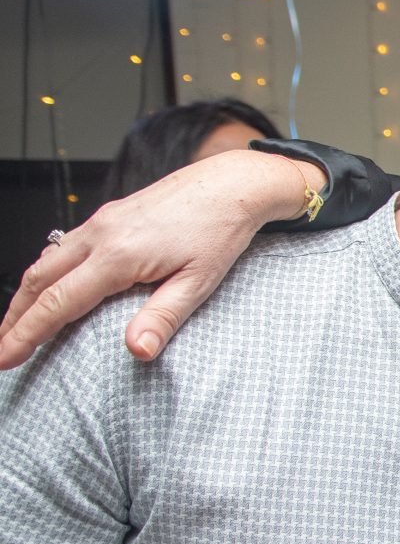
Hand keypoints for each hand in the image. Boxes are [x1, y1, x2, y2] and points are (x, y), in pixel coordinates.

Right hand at [0, 150, 319, 370]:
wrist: (232, 184)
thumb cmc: (220, 230)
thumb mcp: (199, 281)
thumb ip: (164, 317)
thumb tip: (138, 352)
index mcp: (118, 255)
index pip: (58, 303)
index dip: (26, 334)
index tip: (5, 359)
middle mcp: (100, 235)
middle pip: (39, 281)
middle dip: (15, 318)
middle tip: (0, 350)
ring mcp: (102, 222)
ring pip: (47, 261)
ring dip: (27, 295)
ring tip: (15, 325)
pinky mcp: (110, 215)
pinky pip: (64, 247)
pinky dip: (46, 272)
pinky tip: (49, 287)